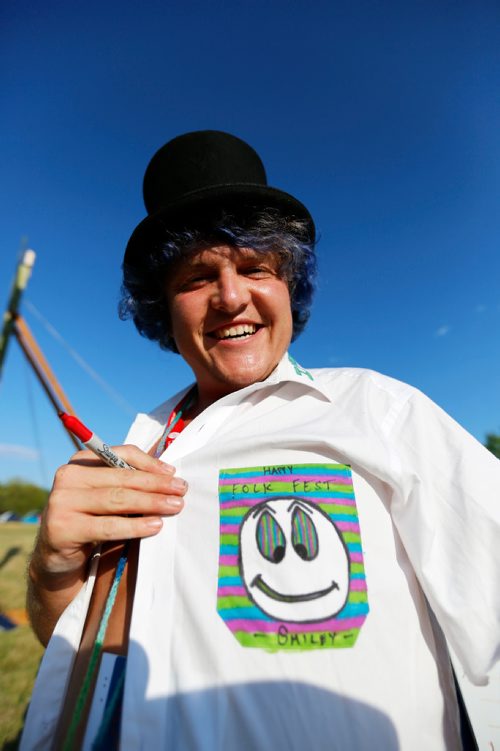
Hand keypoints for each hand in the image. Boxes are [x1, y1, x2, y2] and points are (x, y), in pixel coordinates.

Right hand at [32, 445, 186, 580]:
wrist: (57, 556)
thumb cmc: (90, 519)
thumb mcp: (105, 496)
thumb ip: (127, 482)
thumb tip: (169, 475)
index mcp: (80, 462)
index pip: (120, 454)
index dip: (149, 463)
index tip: (173, 473)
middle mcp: (68, 477)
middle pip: (122, 477)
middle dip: (156, 484)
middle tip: (182, 491)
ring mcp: (62, 501)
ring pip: (117, 499)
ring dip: (150, 503)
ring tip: (174, 506)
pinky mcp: (62, 528)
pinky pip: (108, 526)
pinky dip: (135, 526)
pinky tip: (155, 526)